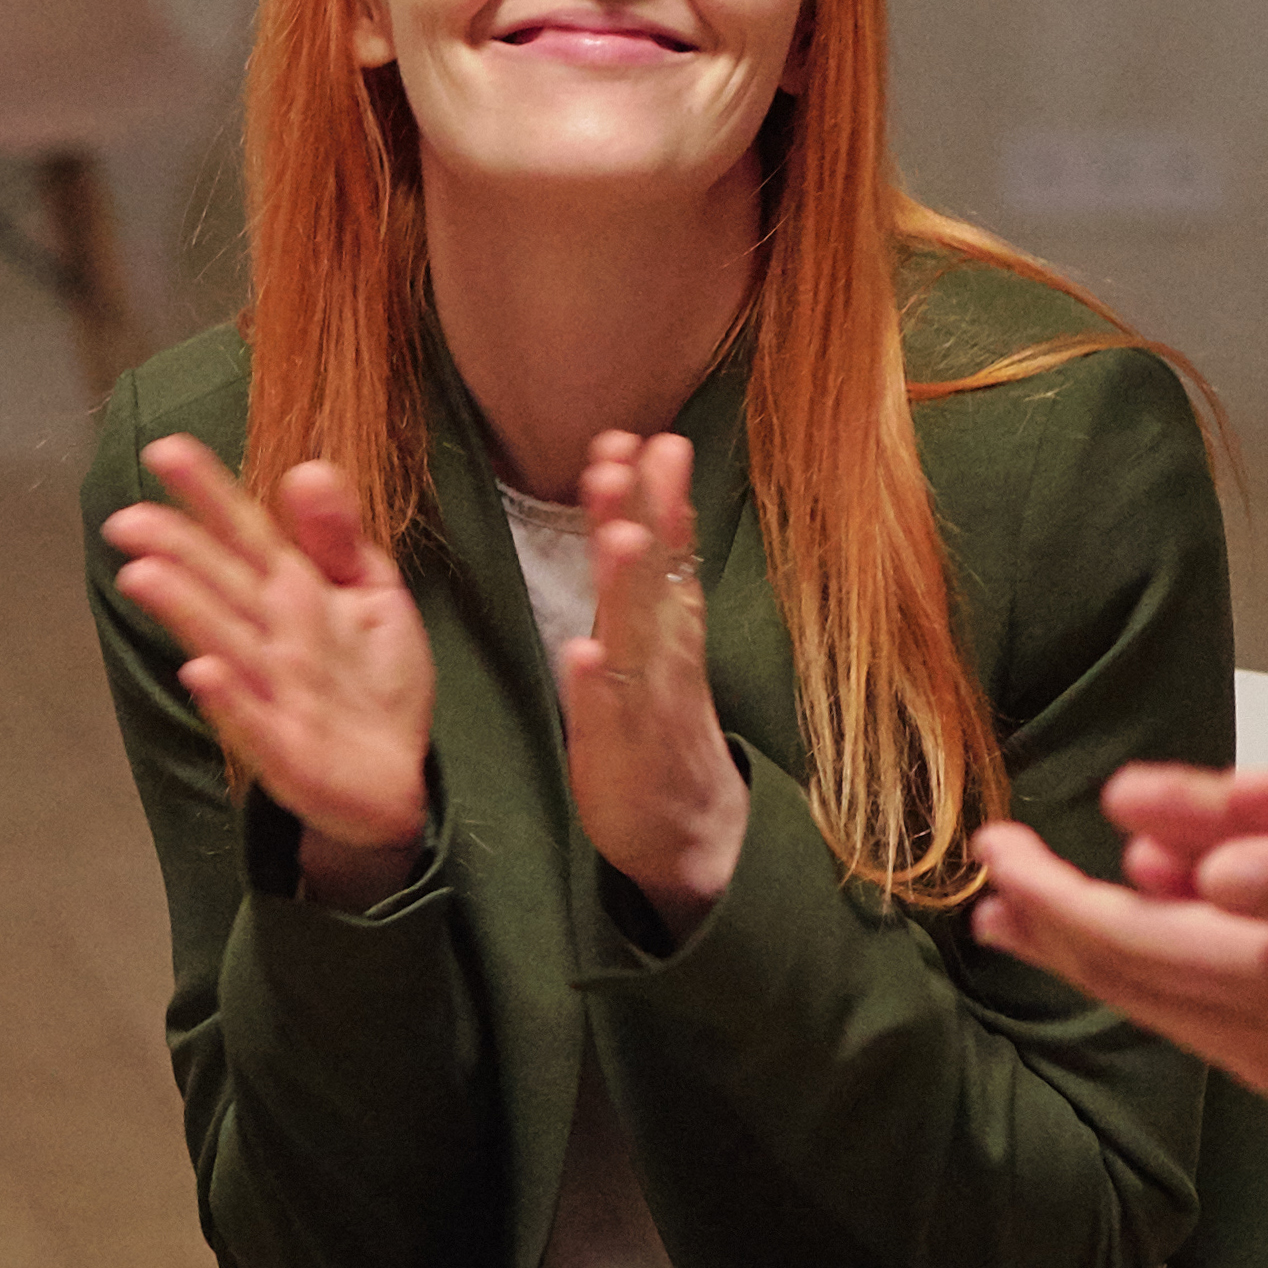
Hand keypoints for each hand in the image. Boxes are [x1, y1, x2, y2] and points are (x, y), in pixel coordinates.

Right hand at [104, 432, 435, 883]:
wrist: (396, 780)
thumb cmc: (372, 684)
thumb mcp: (371, 594)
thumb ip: (337, 537)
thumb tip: (307, 469)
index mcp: (291, 594)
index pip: (244, 533)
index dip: (207, 493)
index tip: (165, 450)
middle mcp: (271, 640)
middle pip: (219, 586)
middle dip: (175, 552)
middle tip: (126, 520)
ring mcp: (273, 695)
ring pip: (225, 644)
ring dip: (185, 612)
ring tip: (143, 576)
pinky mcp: (286, 752)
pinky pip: (255, 722)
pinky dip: (228, 700)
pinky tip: (200, 673)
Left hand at [562, 426, 740, 913]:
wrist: (688, 831)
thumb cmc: (661, 725)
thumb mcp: (658, 640)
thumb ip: (650, 574)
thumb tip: (641, 499)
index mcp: (665, 624)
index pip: (662, 549)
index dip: (649, 495)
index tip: (633, 437)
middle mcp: (661, 653)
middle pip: (652, 575)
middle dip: (640, 515)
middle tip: (626, 455)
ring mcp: (644, 701)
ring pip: (636, 635)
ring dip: (626, 586)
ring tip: (616, 534)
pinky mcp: (620, 752)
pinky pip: (607, 715)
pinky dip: (593, 685)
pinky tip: (578, 654)